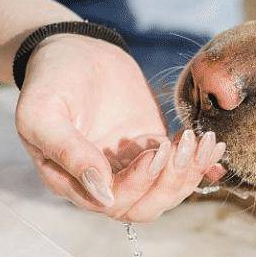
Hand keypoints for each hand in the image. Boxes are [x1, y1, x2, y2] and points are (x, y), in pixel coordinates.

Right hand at [14, 33, 226, 221]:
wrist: (74, 49)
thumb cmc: (49, 81)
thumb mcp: (42, 113)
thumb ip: (67, 151)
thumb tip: (101, 193)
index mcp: (71, 181)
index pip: (112, 202)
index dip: (138, 184)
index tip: (155, 150)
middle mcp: (103, 183)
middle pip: (144, 207)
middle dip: (169, 183)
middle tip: (182, 145)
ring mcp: (130, 167)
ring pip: (165, 193)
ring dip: (189, 174)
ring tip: (202, 142)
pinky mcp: (153, 148)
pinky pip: (179, 169)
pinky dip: (200, 164)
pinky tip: (213, 145)